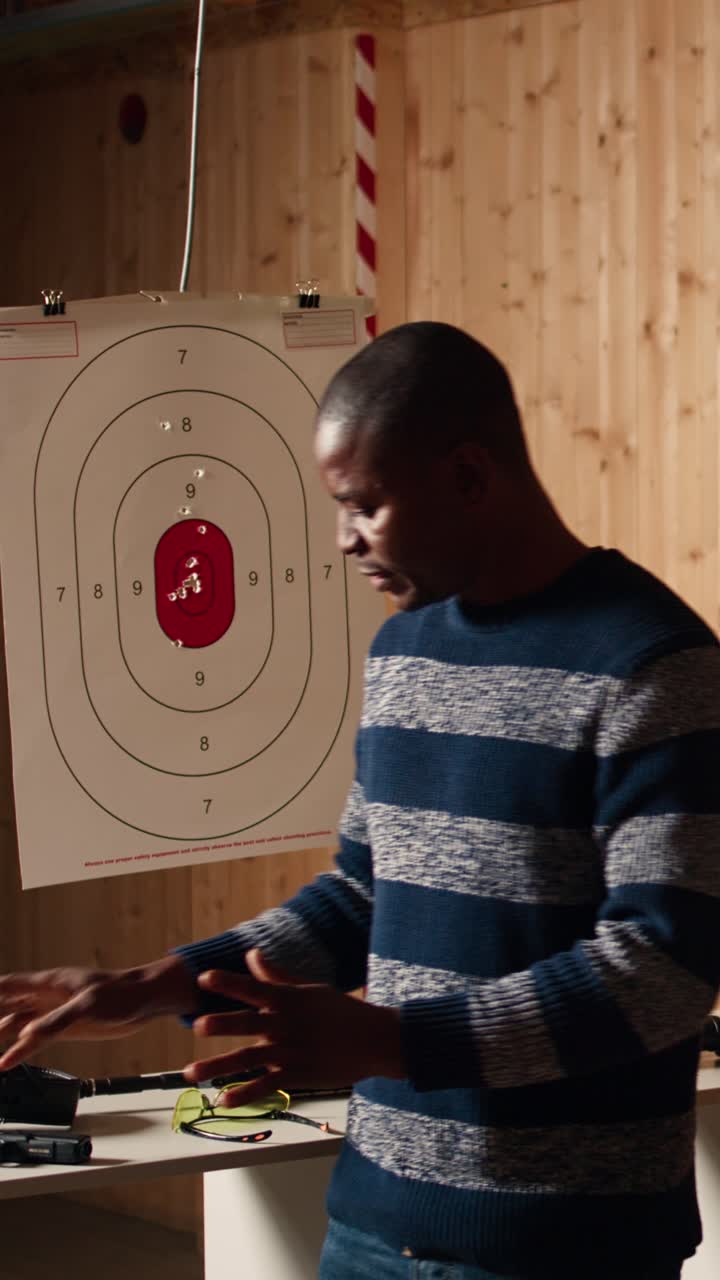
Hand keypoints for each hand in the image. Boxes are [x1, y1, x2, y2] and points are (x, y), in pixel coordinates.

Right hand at [0, 956, 197, 1069]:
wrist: (145, 1001)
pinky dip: (18, 1049)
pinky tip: (6, 1061)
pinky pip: (34, 1039)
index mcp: (49, 983)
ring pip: (17, 1023)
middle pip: (7, 1005)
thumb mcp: (87, 1006)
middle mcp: (46, 996)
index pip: (7, 986)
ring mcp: (54, 1012)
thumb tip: (25, 1034)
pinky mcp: (65, 1027)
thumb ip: (56, 1020)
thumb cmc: (121, 993)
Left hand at [184, 949, 405, 1104]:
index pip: (253, 988)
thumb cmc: (340, 1010)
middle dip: (223, 1024)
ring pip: (249, 1059)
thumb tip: (251, 954)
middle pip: (249, 1023)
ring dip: (219, 1066)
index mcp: (288, 1000)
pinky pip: (265, 1086)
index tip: (203, 978)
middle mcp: (286, 1024)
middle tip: (198, 1025)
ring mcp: (290, 1052)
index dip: (228, 982)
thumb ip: (275, 975)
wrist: (374, 1040)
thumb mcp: (308, 989)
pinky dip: (244, 1095)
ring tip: (191, 1073)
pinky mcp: (297, 1075)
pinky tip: (223, 1101)